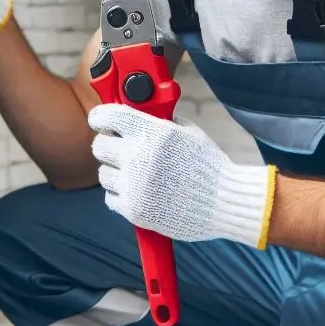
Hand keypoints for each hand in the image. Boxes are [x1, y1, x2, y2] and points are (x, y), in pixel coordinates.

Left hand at [88, 103, 275, 248]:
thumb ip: (159, 123)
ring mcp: (134, 186)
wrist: (225, 202)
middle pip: (99, 146)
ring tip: (135, 175)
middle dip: (109, 146)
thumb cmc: (209, 166)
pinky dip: (121, 195)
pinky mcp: (134, 210)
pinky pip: (110, 198)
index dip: (100, 117)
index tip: (100, 121)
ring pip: (103, 173)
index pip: (109, 116)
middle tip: (120, 150)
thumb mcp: (187, 132)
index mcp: (153, 133)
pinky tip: (139, 192)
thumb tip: (137, 115)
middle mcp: (139, 157)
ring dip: (115, 172)